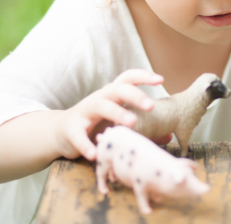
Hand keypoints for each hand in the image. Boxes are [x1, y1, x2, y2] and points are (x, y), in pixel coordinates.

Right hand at [54, 69, 171, 159]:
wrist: (60, 132)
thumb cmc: (97, 124)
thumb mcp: (119, 123)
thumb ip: (144, 128)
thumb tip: (170, 134)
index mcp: (112, 95)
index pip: (128, 79)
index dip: (143, 76)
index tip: (161, 79)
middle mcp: (99, 98)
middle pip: (117, 89)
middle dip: (135, 95)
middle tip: (151, 105)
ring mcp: (84, 112)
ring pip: (101, 106)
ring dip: (117, 113)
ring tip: (132, 123)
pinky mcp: (71, 129)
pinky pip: (78, 135)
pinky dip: (86, 144)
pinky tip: (94, 153)